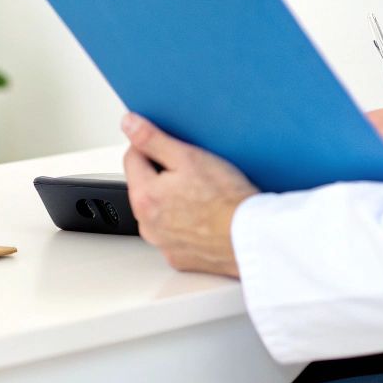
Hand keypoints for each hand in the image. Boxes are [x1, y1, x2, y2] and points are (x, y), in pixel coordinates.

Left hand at [121, 113, 256, 277]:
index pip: (132, 157)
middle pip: (145, 186)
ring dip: (173, 201)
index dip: (151, 145)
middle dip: (163, 175)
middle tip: (194, 171)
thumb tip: (128, 124)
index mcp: (144, 197)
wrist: (254, 237)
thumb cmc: (226, 200)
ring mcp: (164, 244)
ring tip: (204, 195)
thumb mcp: (188, 157)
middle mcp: (147, 225)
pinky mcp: (181, 258)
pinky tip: (206, 217)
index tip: (172, 146)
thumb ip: (152, 139)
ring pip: (160, 211)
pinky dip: (186, 224)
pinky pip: (175, 233)